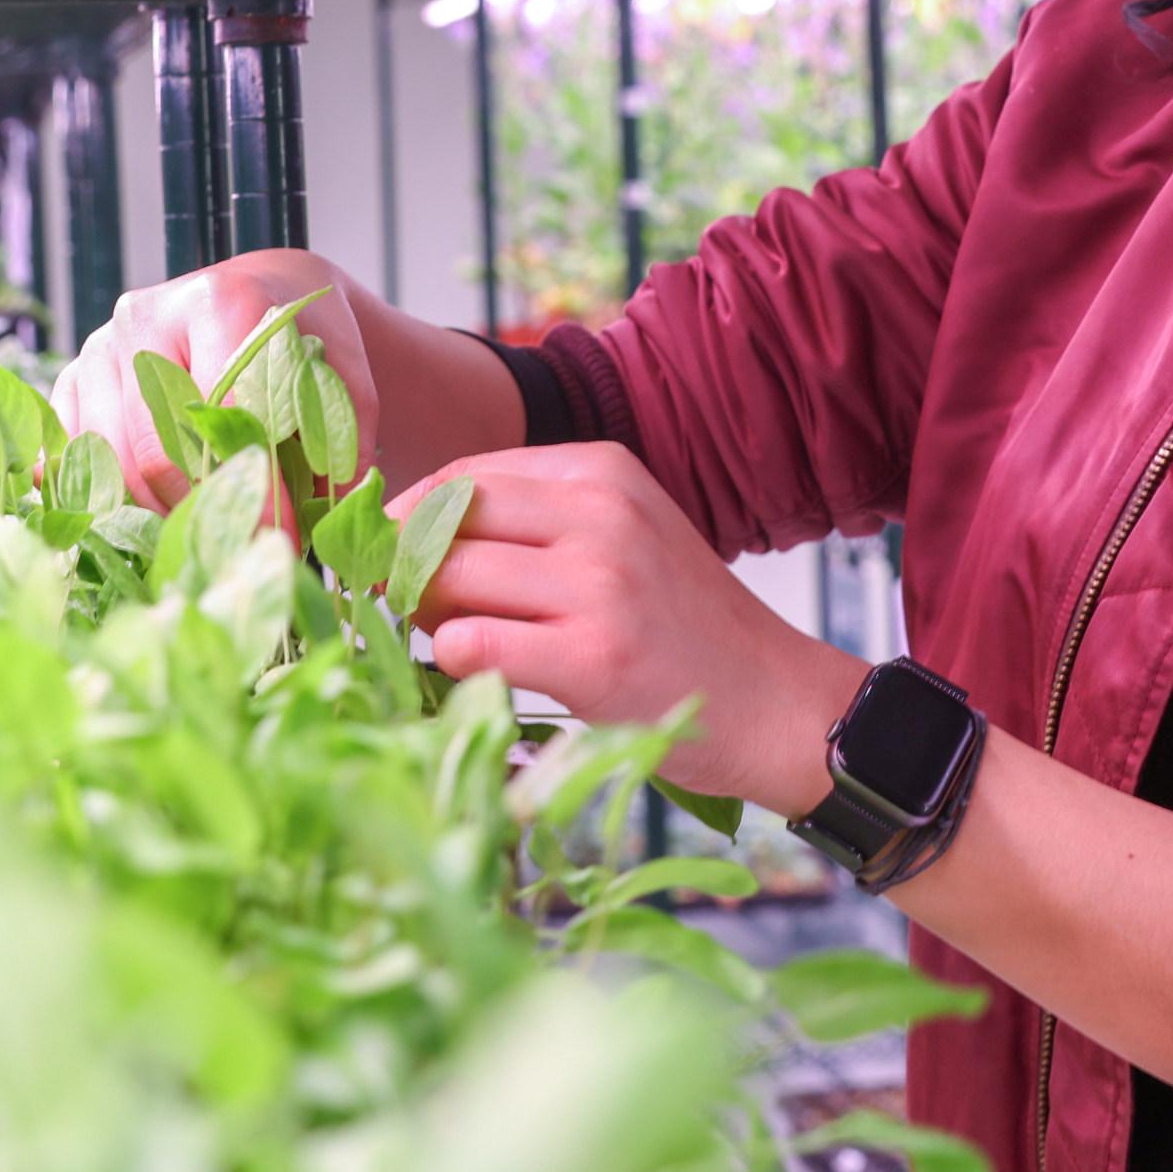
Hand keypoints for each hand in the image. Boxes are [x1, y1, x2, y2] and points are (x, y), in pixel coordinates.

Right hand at [55, 250, 378, 511]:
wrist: (260, 292)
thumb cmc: (299, 334)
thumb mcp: (343, 371)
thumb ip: (340, 433)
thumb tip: (327, 509)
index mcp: (215, 303)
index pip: (223, 416)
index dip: (254, 486)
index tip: (284, 536)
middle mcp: (144, 318)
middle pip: (157, 450)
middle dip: (203, 510)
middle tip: (244, 548)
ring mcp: (98, 347)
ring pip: (113, 463)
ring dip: (160, 512)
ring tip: (209, 530)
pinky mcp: (71, 378)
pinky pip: (77, 458)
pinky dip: (115, 496)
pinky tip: (157, 512)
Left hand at [407, 444, 865, 817]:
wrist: (776, 700)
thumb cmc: (687, 624)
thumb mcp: (627, 535)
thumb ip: (539, 520)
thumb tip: (414, 537)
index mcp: (604, 471)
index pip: (464, 475)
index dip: (411, 519)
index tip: (396, 558)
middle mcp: (600, 514)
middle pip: (445, 522)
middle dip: (409, 568)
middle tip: (416, 610)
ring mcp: (597, 585)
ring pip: (448, 580)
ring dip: (429, 618)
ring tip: (457, 642)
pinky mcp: (592, 657)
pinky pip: (471, 645)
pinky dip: (456, 662)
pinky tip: (486, 675)